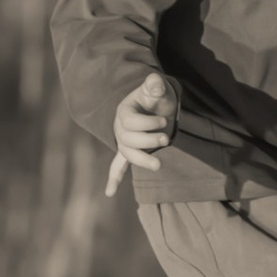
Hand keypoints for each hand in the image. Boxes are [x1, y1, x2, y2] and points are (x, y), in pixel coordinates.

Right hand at [105, 72, 178, 195]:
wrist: (155, 105)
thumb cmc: (156, 96)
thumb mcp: (157, 87)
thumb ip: (155, 85)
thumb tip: (155, 84)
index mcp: (124, 112)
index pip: (130, 122)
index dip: (148, 124)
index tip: (164, 122)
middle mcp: (120, 128)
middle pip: (128, 140)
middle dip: (148, 141)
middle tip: (166, 139)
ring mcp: (124, 141)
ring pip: (128, 154)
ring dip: (142, 160)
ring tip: (158, 165)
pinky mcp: (130, 151)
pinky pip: (118, 166)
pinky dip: (115, 178)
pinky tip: (110, 192)